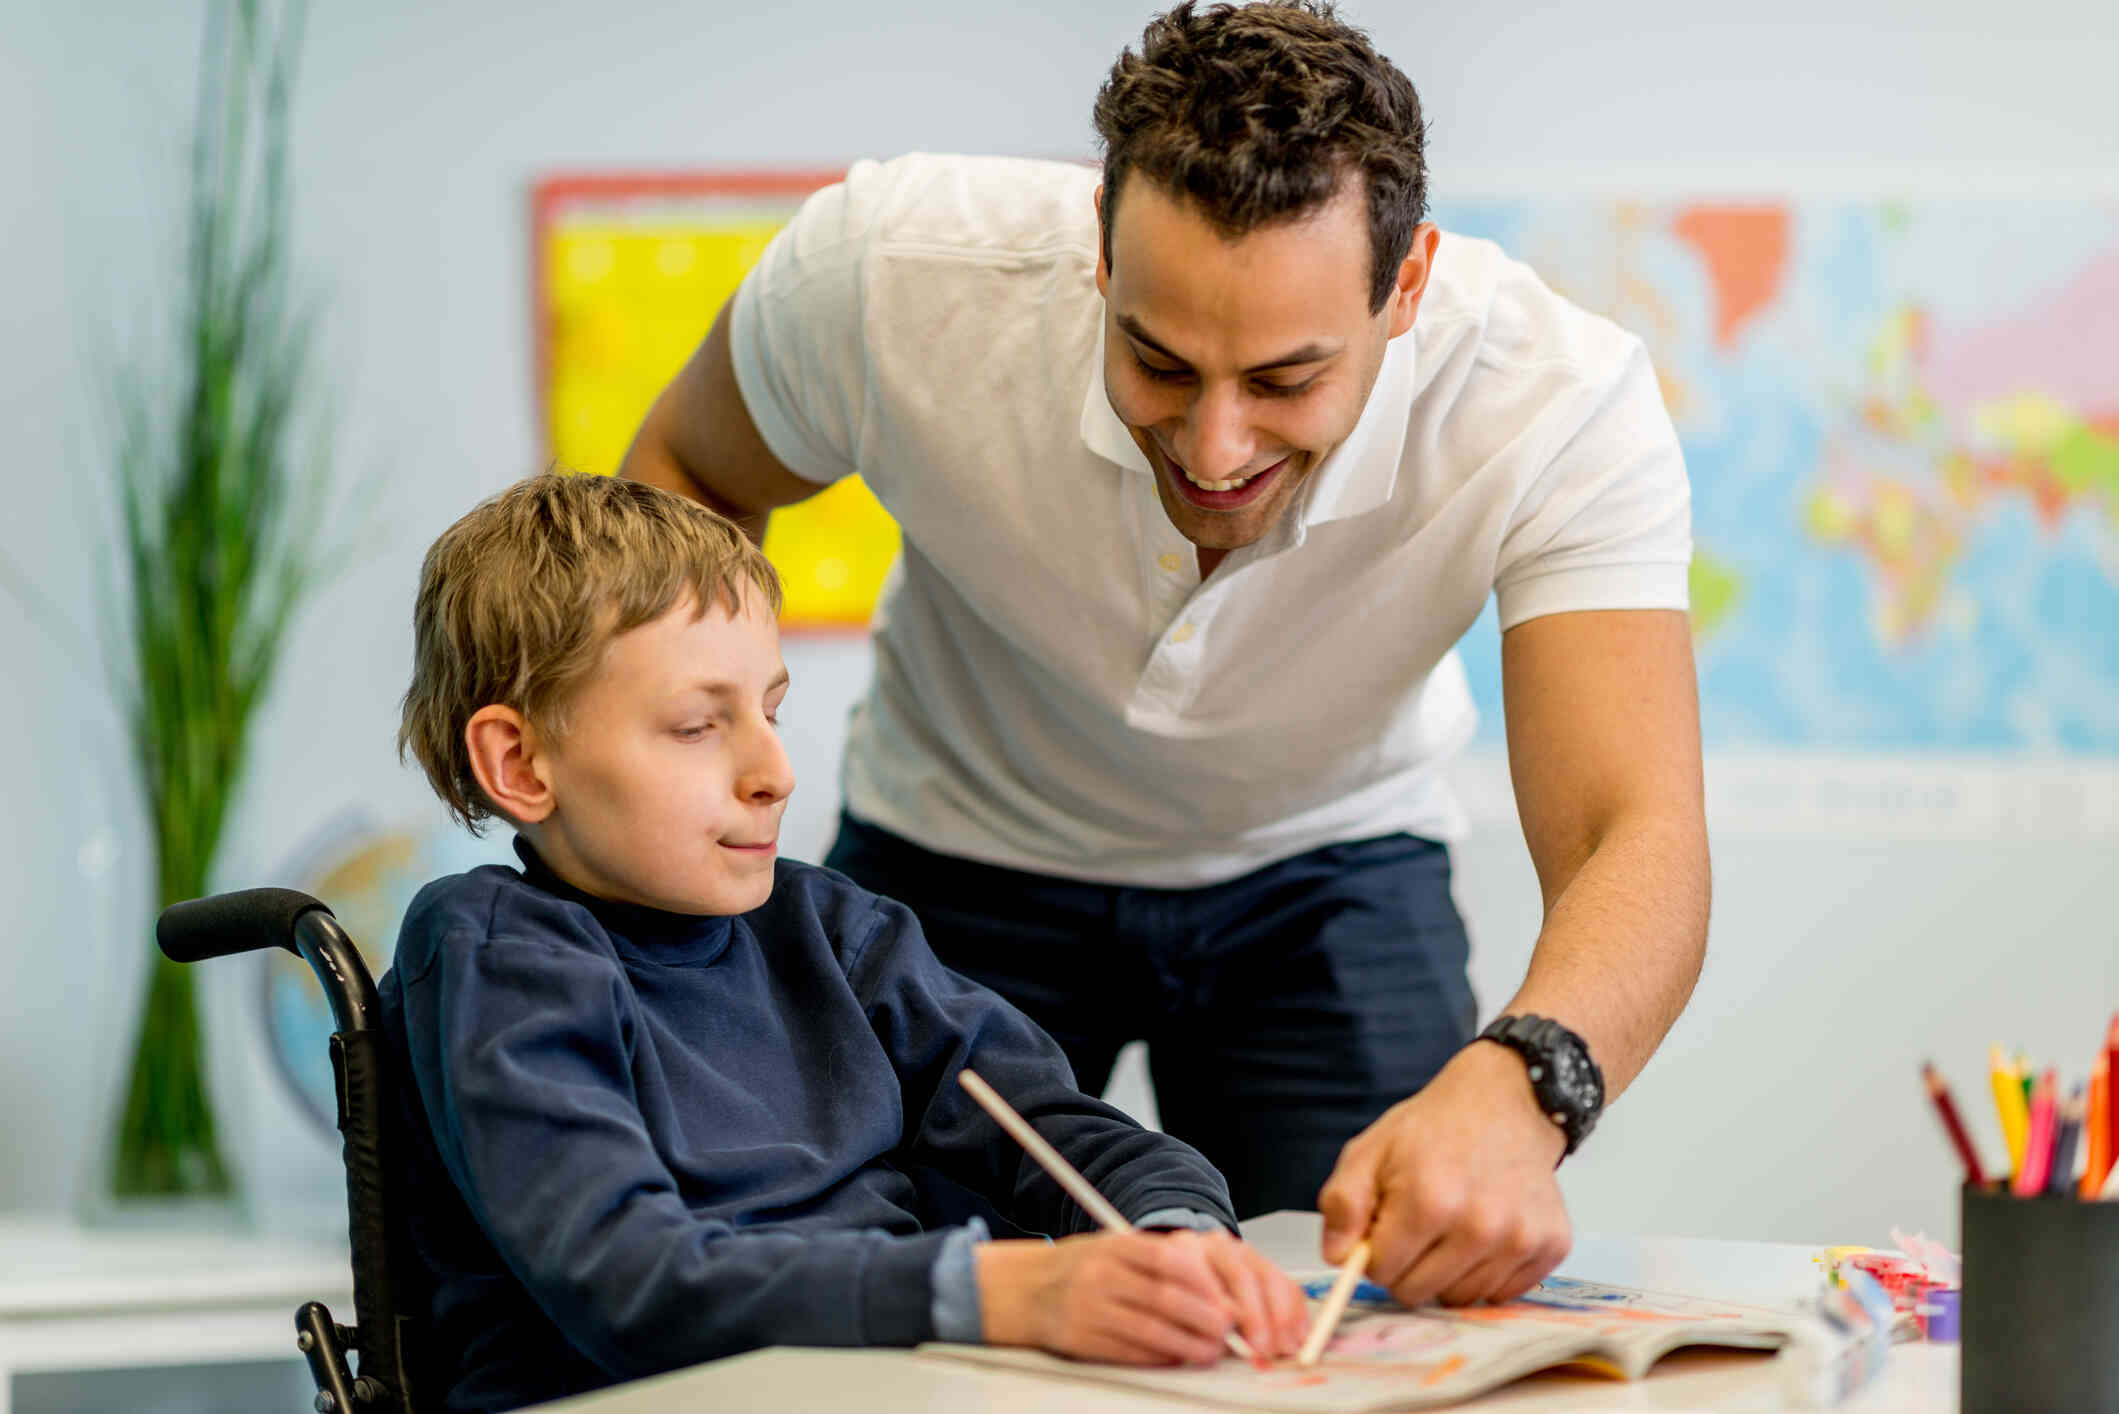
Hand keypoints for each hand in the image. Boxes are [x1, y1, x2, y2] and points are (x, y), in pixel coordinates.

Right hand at [977, 1229, 1296, 1364]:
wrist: (1025, 1290)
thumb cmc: (1081, 1268)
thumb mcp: (1113, 1248)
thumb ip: (1156, 1261)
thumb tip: (1213, 1286)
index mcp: (1112, 1245)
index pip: (1167, 1259)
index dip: (1204, 1282)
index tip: (1226, 1298)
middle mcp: (1099, 1274)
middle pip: (1164, 1298)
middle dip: (1205, 1318)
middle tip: (1228, 1329)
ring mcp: (1087, 1308)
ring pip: (1150, 1331)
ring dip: (1188, 1344)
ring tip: (1210, 1350)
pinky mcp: (1081, 1340)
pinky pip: (1130, 1353)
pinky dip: (1161, 1358)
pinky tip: (1178, 1356)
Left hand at [1316, 1041, 1572, 1306]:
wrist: (1509, 1101)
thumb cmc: (1433, 1129)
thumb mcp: (1370, 1150)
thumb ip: (1342, 1204)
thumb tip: (1337, 1258)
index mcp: (1428, 1201)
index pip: (1381, 1272)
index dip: (1376, 1252)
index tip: (1387, 1227)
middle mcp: (1479, 1226)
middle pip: (1419, 1292)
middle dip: (1408, 1267)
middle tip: (1418, 1228)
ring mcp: (1520, 1239)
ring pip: (1462, 1298)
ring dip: (1449, 1272)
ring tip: (1454, 1225)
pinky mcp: (1551, 1246)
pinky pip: (1503, 1293)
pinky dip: (1488, 1272)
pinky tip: (1487, 1231)